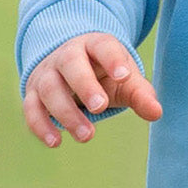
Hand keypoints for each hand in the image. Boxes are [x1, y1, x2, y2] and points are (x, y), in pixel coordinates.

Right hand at [22, 33, 161, 147]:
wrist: (70, 69)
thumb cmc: (104, 74)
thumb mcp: (124, 80)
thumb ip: (140, 94)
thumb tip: (156, 113)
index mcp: (94, 45)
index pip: (103, 46)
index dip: (113, 59)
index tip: (124, 76)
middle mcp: (67, 55)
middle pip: (71, 64)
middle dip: (84, 85)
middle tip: (100, 107)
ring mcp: (46, 73)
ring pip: (49, 88)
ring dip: (66, 113)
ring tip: (87, 136)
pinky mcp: (32, 94)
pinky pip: (31, 108)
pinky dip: (40, 125)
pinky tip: (55, 142)